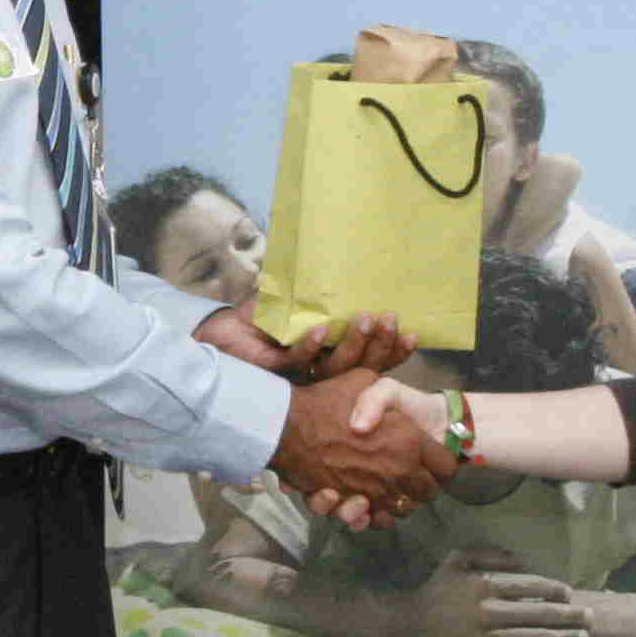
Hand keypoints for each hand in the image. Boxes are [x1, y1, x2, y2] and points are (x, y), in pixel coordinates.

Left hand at [194, 307, 415, 382]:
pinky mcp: (275, 373)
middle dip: (379, 346)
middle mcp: (321, 371)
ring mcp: (300, 376)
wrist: (221, 330)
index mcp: (333, 358)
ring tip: (363, 319)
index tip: (414, 334)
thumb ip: (324, 293)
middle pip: (361, 369)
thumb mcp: (299, 300)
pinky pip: (298, 362)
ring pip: (334, 371)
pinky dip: (310, 346)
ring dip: (351, 345)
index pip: (372, 361)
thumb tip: (353, 261)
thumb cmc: (263, 316)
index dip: (393, 351)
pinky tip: (320, 329)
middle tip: (389, 320)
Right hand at [273, 369, 449, 522]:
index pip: (447, 467)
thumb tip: (393, 411)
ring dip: (398, 503)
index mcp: (410, 440)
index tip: (431, 462)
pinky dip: (370, 516)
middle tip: (412, 478)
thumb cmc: (326, 401)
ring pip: (402, 511)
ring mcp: (375, 492)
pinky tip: (363, 504)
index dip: (441, 465)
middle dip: (424, 488)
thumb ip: (384, 396)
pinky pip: (373, 520)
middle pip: (429, 494)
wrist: (286, 427)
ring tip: (386, 491)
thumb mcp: (363, 380)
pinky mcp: (351, 504)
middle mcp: (399, 471)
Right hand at [400, 550, 578, 636]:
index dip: (554, 590)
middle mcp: (486, 614)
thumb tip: (522, 561)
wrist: (407, 624)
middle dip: (569, 617)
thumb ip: (490, 554)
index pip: (529, 588)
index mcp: (484, 587)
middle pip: (538, 617)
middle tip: (590, 618)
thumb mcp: (457, 560)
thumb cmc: (436, 589)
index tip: (569, 594)